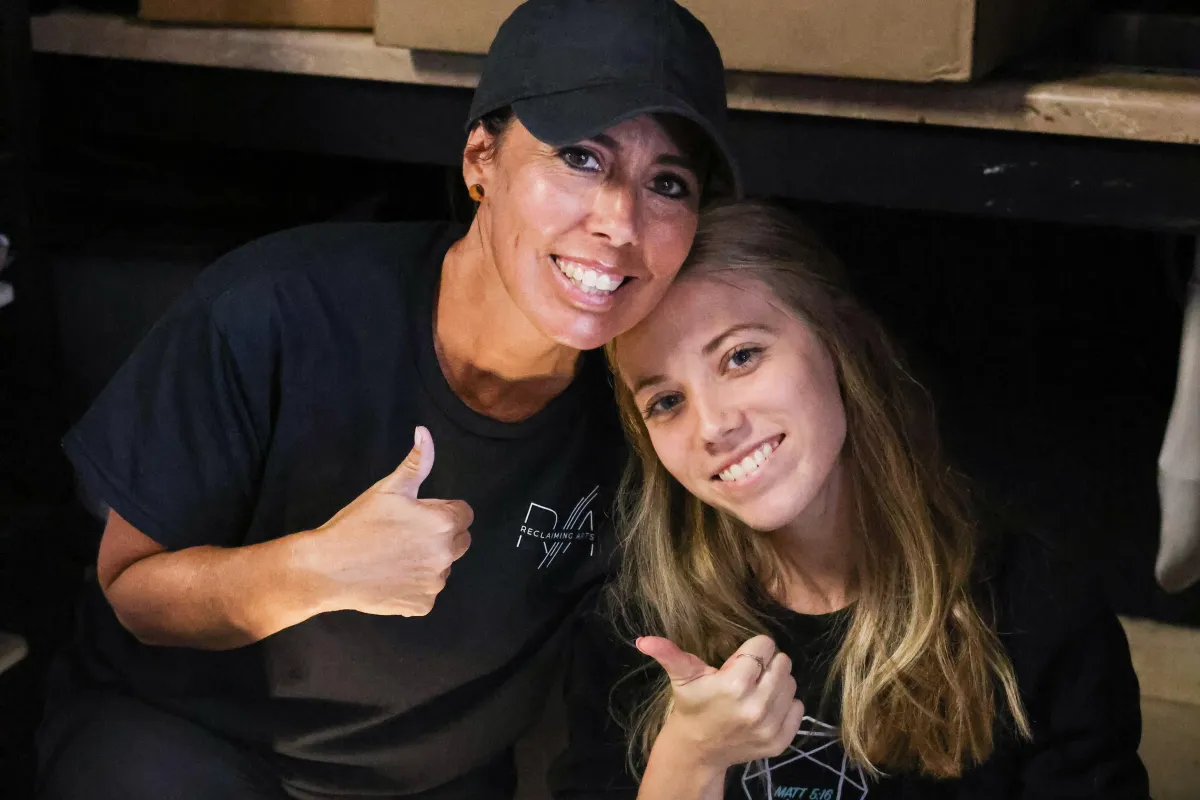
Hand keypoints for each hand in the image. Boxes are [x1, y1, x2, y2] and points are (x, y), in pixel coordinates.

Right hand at [300, 426, 472, 616]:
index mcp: (444, 523)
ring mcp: (435, 583)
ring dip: (428, 560)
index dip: (442, 511)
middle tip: (406, 534)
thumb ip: (416, 462)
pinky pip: (428, 591)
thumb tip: (425, 432)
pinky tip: (391, 576)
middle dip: (441, 535)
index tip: (418, 515)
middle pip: (459, 540)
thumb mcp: (388, 489)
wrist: (327, 569)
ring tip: (395, 555)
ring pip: (442, 566)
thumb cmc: (357, 525)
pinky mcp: (423, 605)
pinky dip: (415, 585)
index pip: (464, 514)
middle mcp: (446, 555)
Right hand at [639, 634, 804, 770]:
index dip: (753, 649)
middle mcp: (756, 706)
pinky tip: (765, 707)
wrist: (697, 750)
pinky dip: (786, 705)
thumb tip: (643, 641)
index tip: (739, 660)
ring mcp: (769, 726)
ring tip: (756, 690)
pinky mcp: (780, 741)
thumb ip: (668, 654)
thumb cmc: (692, 706)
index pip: (764, 646)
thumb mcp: (682, 677)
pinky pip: (798, 708)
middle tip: (749, 675)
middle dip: (767, 664)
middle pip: (783, 663)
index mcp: (734, 685)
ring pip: (792, 684)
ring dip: (777, 683)